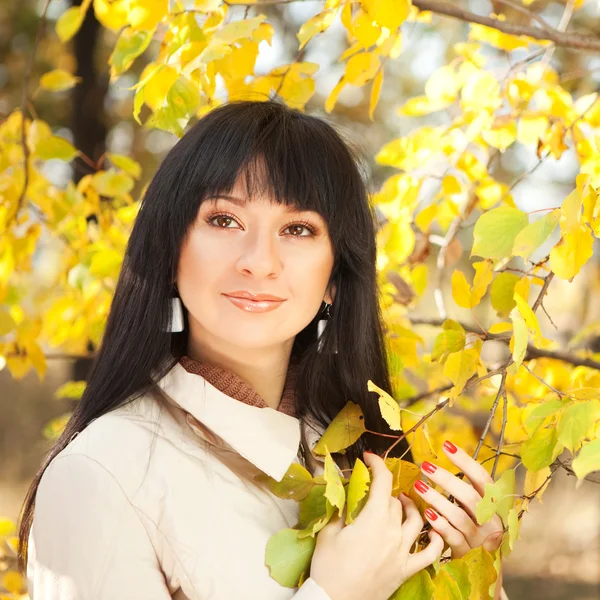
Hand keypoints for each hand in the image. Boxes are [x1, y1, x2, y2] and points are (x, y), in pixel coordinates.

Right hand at [310, 451, 443, 599]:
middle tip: (374, 489)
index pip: (382, 483)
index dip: (378, 465)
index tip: (370, 458)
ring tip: (402, 502)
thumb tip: (342, 489)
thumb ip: (339, 508)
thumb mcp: (328, 532)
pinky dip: (435, 541)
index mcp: (373, 519)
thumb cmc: (328, 567)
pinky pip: (429, 554)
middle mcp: (392, 532)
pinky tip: (435, 532)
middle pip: (395, 501)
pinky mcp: (406, 570)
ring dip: (410, 507)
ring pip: (415, 521)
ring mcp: (402, 552)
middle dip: (385, 491)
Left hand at [412, 440, 503, 558]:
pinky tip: (427, 514)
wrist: (482, 567)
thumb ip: (464, 489)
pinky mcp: (468, 554)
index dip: (465, 461)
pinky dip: (441, 525)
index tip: (446, 445)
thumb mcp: (476, 508)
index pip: (482, 478)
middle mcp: (491, 520)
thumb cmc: (475, 528)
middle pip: (470, 496)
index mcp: (493, 504)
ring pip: (459, 517)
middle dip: (446, 479)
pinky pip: (454, 538)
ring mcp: (480, 539)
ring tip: (418, 487)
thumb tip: (443, 459)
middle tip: (425, 465)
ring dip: (438, 500)